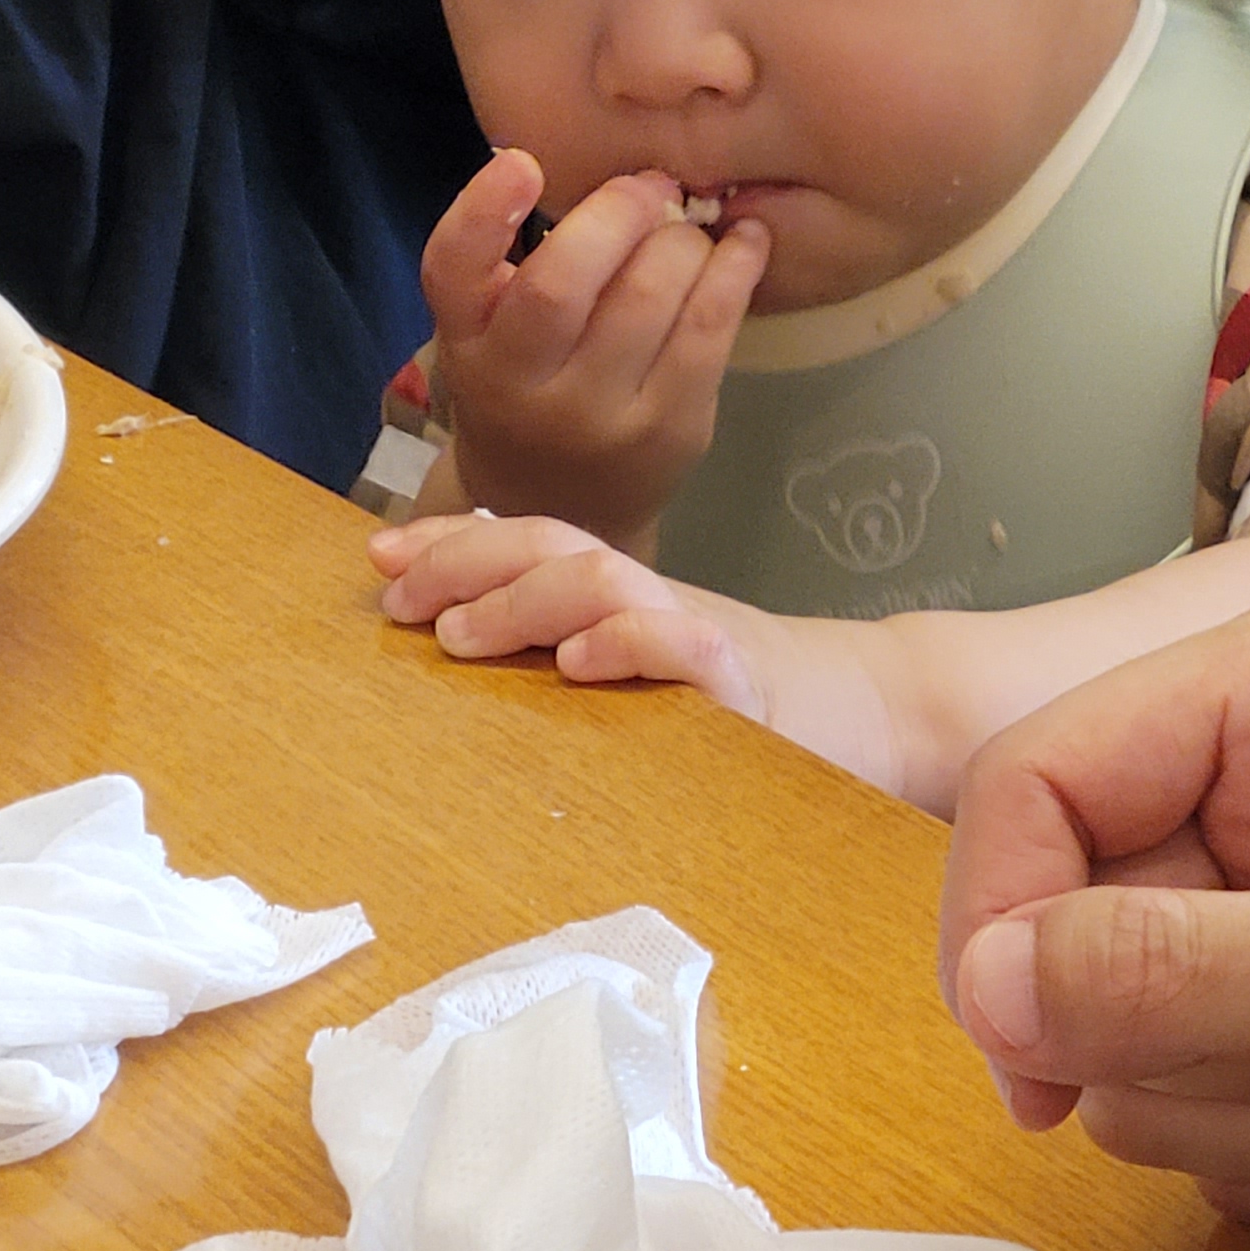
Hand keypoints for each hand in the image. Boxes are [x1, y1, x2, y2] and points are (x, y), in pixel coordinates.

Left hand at [367, 508, 912, 795]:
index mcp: (621, 594)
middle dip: (463, 560)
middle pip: (550, 542)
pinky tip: (577, 664)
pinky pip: (682, 644)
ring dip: (521, 600)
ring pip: (600, 578)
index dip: (453, 541)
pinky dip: (626, 642)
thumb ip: (572, 643)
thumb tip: (465, 635)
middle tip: (397, 597)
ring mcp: (696, 629)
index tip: (380, 558)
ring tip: (460, 637)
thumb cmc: (739, 699)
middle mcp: (650, 595)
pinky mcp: (744, 680)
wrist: (869, 710)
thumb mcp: (641, 663)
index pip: (529, 540)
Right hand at [418, 146, 769, 544]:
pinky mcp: (669, 428)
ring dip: (681, 239)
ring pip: (648, 297)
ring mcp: (597, 416)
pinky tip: (745, 243)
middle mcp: (520, 385)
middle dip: (619, 211)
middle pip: (563, 282)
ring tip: (689, 226)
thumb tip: (588, 170)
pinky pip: (710, 330)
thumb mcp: (490, 334)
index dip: (482, 211)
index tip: (523, 162)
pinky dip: (735, 270)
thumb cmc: (525, 391)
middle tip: (651, 186)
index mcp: (466, 343)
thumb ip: (513, 263)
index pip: (452, 272)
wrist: (561, 508)